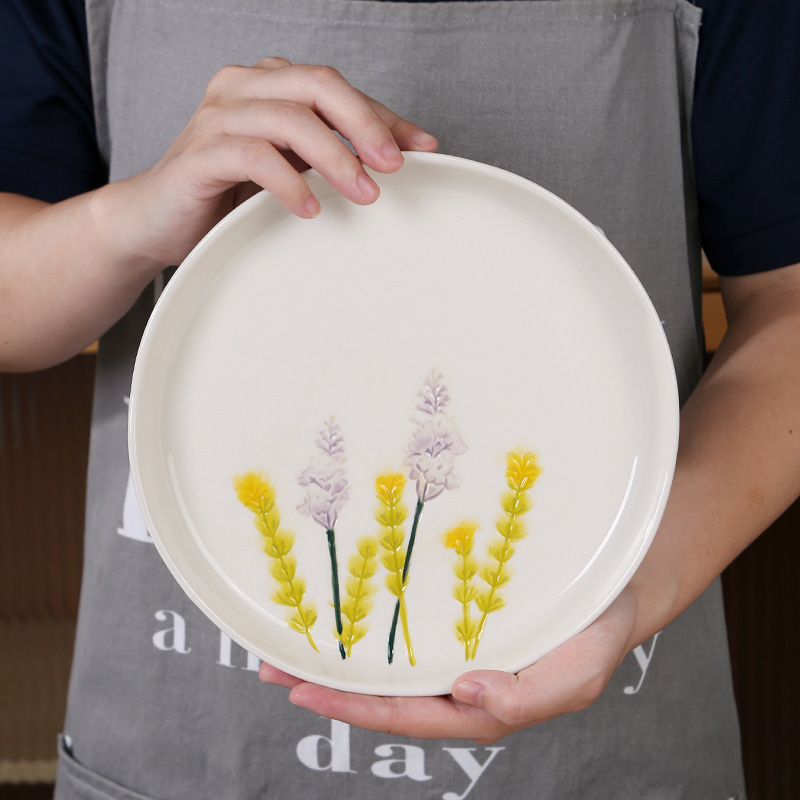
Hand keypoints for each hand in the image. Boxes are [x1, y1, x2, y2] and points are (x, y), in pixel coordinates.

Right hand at [112, 57, 437, 270]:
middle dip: (364, 124)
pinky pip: (252, 156)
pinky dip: (288, 182)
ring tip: (363, 194)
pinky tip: (309, 209)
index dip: (383, 116)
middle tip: (394, 166)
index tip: (423, 149)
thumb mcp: (290, 170)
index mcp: (267, 85)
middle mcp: (242, 88)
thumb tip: (397, 158)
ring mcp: (216, 117)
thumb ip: (330, 155)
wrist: (155, 221)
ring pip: (288, 116)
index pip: (337, 89)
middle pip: (316, 84)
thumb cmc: (226, 194)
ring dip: (334, 157)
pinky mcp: (198, 154)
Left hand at [259, 586, 637, 743]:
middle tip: (272, 665)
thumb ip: (528, 696)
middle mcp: (461, 680)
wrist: (617, 580)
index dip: (354, 706)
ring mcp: (456, 647)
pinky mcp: (457, 615)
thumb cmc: (598, 628)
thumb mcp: (578, 671)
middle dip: (328, 683)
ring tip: (287, 642)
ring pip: (389, 659)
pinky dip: (371, 623)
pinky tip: (344, 608)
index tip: (302, 688)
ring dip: (339, 654)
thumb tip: (465, 696)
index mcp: (483, 704)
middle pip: (385, 691)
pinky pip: (406, 624)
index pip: (408, 714)